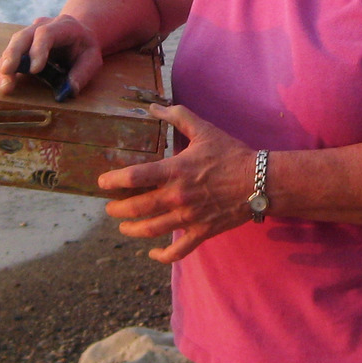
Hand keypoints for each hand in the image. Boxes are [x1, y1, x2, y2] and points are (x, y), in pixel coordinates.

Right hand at [0, 15, 104, 98]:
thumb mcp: (92, 59)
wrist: (77, 34)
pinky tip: (4, 82)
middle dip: (13, 55)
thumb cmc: (85, 49)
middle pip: (23, 36)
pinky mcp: (22, 44)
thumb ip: (82, 73)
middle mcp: (43, 26)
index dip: (38, 50)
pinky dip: (4, 68)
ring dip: (6, 65)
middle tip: (7, 72)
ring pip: (13, 45)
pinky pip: (10, 54)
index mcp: (64, 26)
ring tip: (5, 85)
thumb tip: (70, 90)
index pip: (47, 34)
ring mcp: (30, 33)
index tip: (35, 70)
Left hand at [98, 103, 255, 263]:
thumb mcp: (204, 130)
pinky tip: (152, 253)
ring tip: (123, 226)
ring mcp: (188, 218)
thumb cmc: (231, 154)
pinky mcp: (201, 232)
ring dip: (132, 229)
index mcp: (175, 171)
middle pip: (136, 207)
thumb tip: (154, 107)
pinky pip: (177, 251)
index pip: (134, 177)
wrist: (260, 181)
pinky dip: (162, 255)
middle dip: (117, 209)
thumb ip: (178, 116)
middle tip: (109, 208)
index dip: (112, 180)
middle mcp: (177, 197)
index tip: (102, 183)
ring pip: (150, 230)